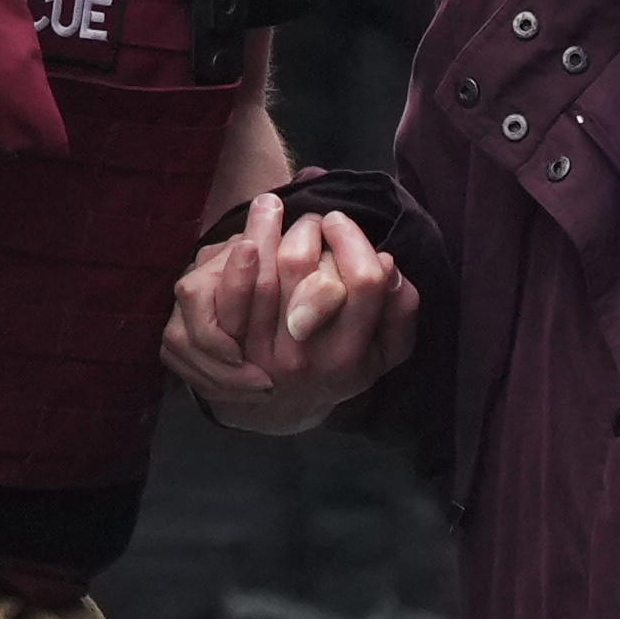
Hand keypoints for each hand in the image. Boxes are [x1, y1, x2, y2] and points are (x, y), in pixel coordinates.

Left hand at [167, 197, 416, 430]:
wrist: (280, 411)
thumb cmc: (337, 369)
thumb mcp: (382, 353)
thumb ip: (399, 311)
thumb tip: (387, 264)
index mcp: (348, 356)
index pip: (363, 283)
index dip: (352, 240)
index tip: (339, 222)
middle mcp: (302, 358)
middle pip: (301, 266)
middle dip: (304, 226)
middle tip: (307, 218)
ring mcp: (257, 356)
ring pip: (258, 271)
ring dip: (264, 227)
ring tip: (270, 207)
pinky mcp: (220, 351)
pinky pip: (221, 294)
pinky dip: (231, 259)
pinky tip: (244, 239)